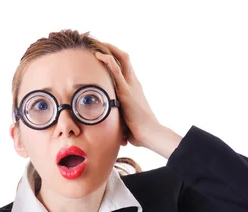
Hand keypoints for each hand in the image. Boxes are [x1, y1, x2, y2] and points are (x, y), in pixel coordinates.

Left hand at [95, 43, 181, 157]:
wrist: (150, 133)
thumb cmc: (140, 131)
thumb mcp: (127, 121)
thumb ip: (120, 120)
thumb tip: (116, 134)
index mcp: (134, 88)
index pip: (125, 67)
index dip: (115, 58)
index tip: (104, 53)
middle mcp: (134, 83)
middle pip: (124, 58)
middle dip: (112, 48)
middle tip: (99, 43)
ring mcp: (131, 85)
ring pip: (122, 59)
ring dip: (109, 49)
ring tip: (97, 43)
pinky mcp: (126, 91)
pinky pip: (117, 70)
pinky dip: (108, 60)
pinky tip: (98, 55)